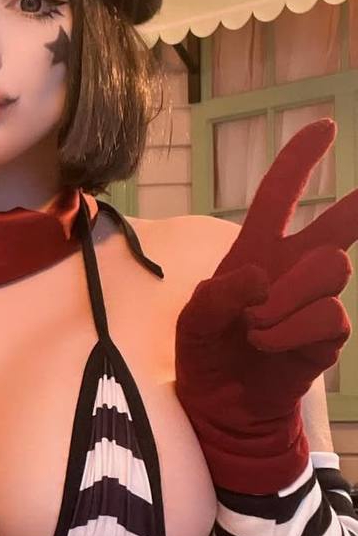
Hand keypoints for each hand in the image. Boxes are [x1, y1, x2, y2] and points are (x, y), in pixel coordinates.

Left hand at [175, 118, 357, 493]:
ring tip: (256, 326)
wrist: (222, 408)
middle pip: (338, 226)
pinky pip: (328, 316)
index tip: (321, 128)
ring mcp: (313, 302)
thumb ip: (217, 296)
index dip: (298, 162)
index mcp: (255, 252)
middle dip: (356, 208)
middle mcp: (291, 270)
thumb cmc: (205, 356)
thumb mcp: (193, 323)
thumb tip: (261, 277)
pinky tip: (267, 343)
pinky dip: (292, 330)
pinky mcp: (327, 335)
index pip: (279, 197)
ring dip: (290, 296)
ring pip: (332, 268)